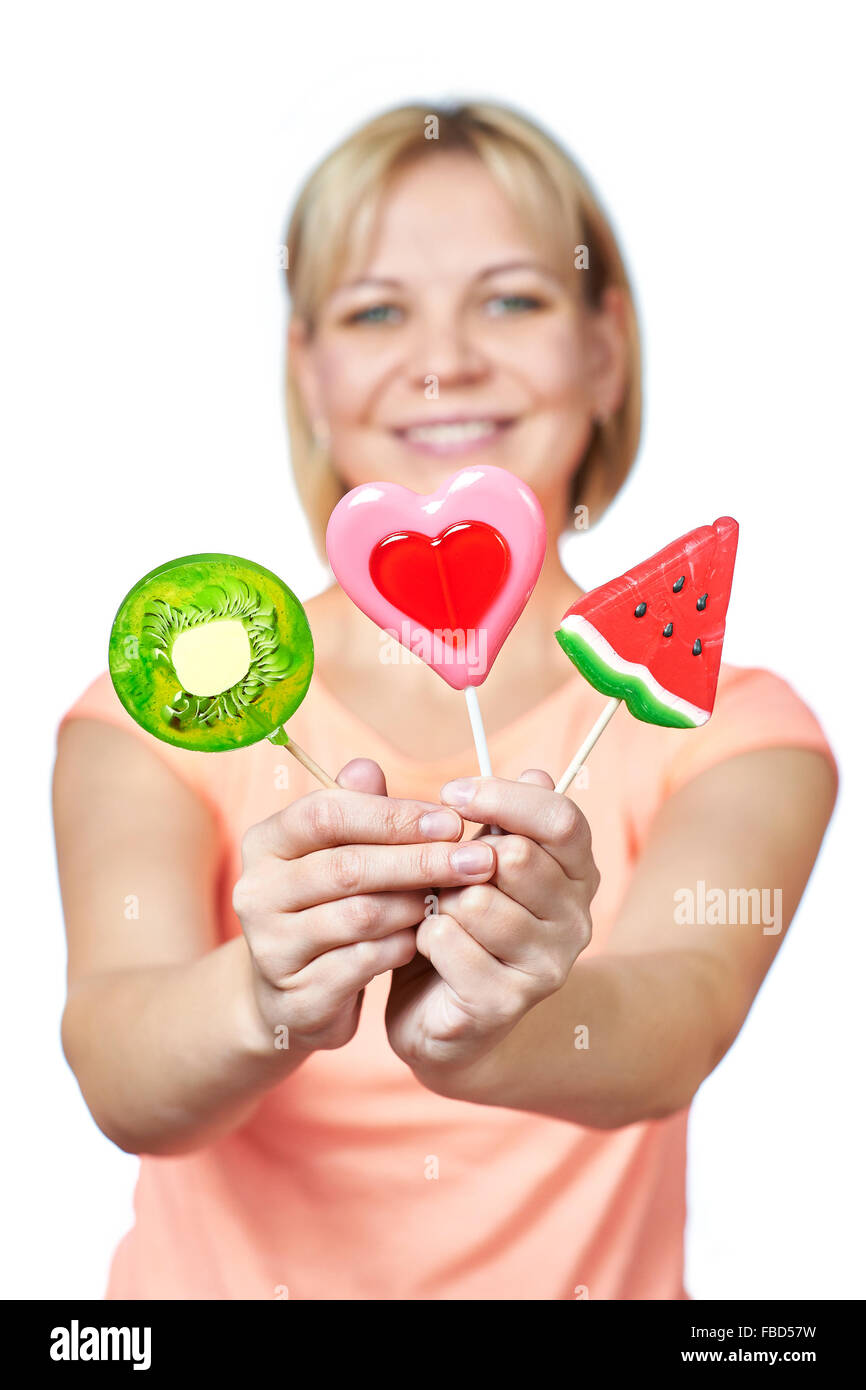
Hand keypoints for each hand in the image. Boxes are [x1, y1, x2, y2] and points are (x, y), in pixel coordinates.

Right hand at [232, 759, 497, 1054]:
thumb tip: (368, 767)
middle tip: (477, 860)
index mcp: (267, 843)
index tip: (451, 820)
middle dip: (420, 861)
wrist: (294, 993)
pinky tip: (425, 939)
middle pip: (347, 867)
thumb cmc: (327, 904)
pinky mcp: (297, 993)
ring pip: (359, 916)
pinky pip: (362, 963)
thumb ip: (356, 811)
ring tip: (453, 898)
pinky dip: (401, 948)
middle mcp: (257, 891)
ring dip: (415, 905)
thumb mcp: (337, 853)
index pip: (326, 814)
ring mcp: (272, 946)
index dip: (392, 815)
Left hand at [385, 770, 598, 1079]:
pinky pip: (450, 942)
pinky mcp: (507, 1002)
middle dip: (458, 858)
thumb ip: (490, 813)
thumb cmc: (455, 924)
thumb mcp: (468, 859)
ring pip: (479, 899)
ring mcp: (548, 966)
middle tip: (438, 875)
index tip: (450, 794)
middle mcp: (576, 919)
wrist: (439, 1018)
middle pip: (517, 856)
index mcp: (576, 873)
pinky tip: (425, 948)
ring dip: (439, 901)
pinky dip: (424, 937)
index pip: (562, 817)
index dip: (503, 797)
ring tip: (434, 914)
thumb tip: (533, 768)